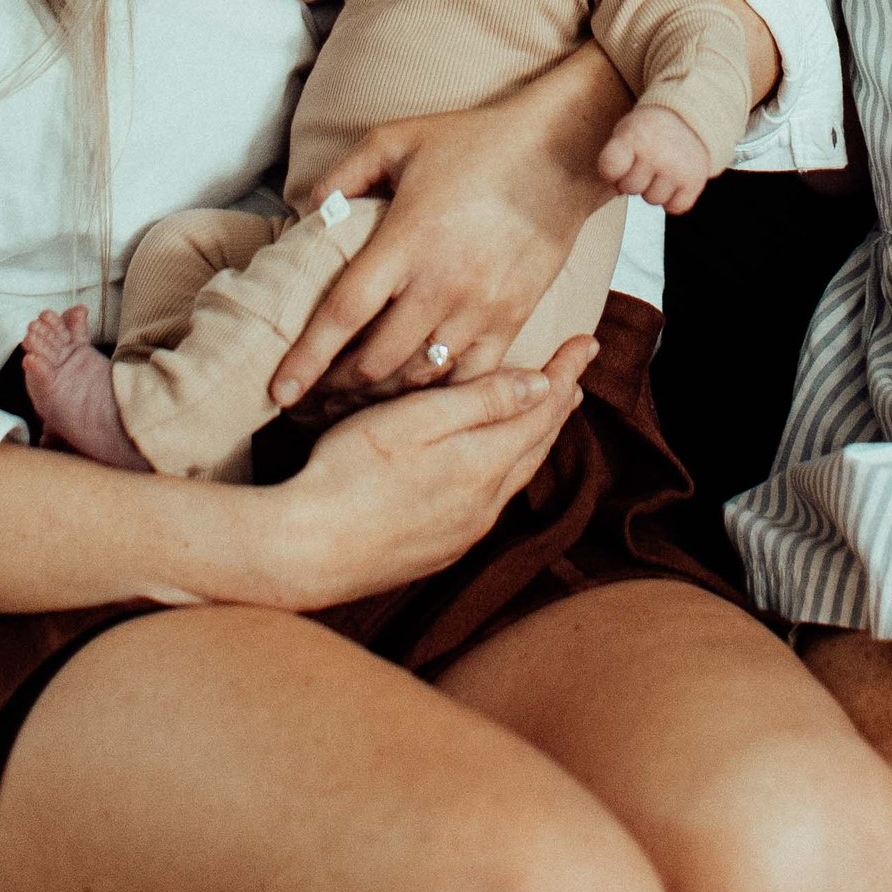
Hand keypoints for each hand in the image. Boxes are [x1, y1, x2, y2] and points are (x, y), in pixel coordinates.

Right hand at [270, 338, 592, 605]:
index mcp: (483, 464)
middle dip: (557, 403)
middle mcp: (484, 503)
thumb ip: (480, 402)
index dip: (565, 372)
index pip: (542, 409)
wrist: (306, 551)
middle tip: (574, 372)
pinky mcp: (441, 549)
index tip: (586, 341)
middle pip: (536, 443)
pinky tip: (495, 463)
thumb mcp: (414, 419)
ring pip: (516, 474)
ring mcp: (464, 532)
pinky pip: (492, 501)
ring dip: (535, 437)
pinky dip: (507, 468)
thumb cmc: (349, 472)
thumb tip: (541, 385)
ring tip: (545, 411)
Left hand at [272, 44, 625, 406]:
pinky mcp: (512, 319)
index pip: (343, 313)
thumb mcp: (398, 138)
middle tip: (314, 395)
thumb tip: (306, 212)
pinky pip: (469, 380)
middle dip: (337, 386)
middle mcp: (441, 282)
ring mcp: (480, 307)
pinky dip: (437, 394)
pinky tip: (415, 394)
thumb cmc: (473, 142)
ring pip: (419, 378)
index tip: (279, 391)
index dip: (307, 359)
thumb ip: (345, 174)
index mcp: (406, 239)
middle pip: (375, 361)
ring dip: (382, 396)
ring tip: (355, 400)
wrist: (559, 152)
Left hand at [597, 104, 712, 212]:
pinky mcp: (695, 182)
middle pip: (630, 188)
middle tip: (642, 162)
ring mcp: (677, 169)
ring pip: (653, 200)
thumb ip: (614, 161)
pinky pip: (675, 206)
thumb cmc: (645, 132)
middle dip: (632, 179)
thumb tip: (615, 194)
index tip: (618, 162)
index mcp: (634, 137)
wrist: (685, 118)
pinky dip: (673, 198)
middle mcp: (657, 153)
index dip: (610, 171)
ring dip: (653, 189)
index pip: (609, 168)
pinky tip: (673, 179)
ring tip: (659, 169)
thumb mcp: (624, 132)